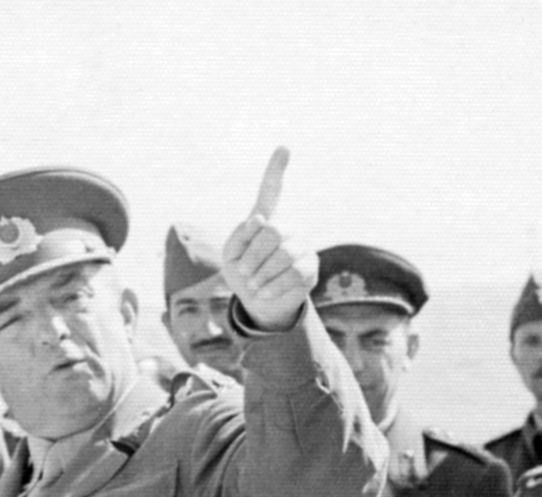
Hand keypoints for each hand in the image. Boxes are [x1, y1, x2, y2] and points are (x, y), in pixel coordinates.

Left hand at [221, 147, 317, 332]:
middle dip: (253, 254)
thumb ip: (239, 237)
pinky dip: (272, 285)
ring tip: (252, 285)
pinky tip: (262, 292)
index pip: (270, 191)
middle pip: (273, 230)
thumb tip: (258, 220)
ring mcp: (301, 245)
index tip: (283, 148)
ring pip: (284, 253)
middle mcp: (286, 228)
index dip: (275, 171)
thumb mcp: (230, 256)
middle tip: (243, 271)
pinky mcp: (310, 266)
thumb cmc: (242, 275)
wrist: (258, 303)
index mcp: (265, 220)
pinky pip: (293, 272)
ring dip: (261, 273)